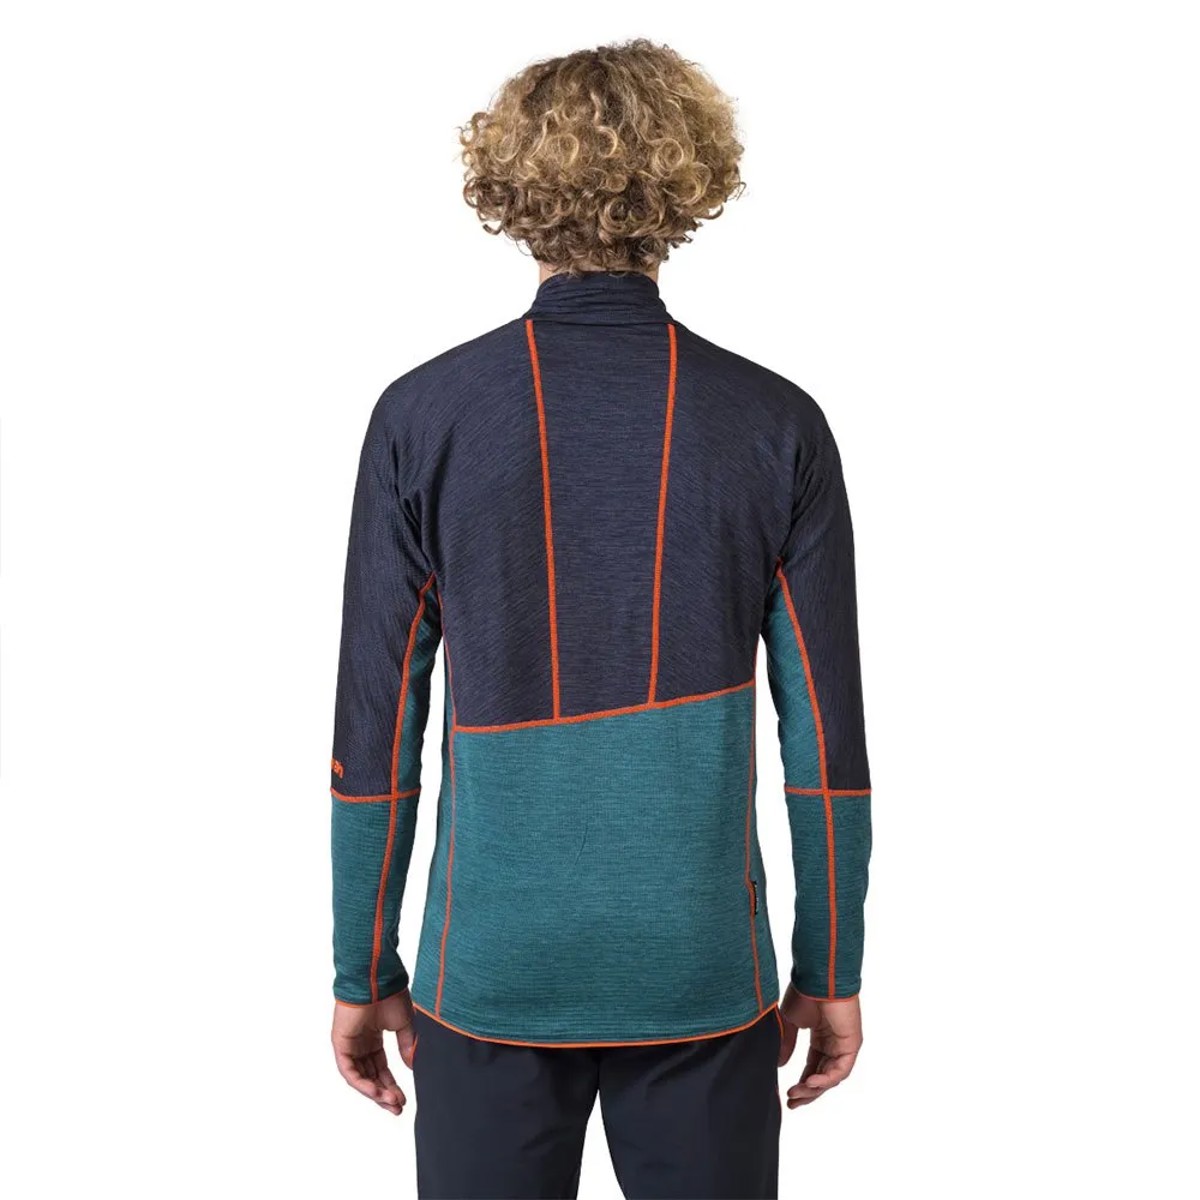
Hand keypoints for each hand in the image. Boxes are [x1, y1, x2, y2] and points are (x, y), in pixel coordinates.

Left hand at [331, 989, 416, 1114]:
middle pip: (370, 1076)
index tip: (404, 1099)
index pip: (381, 1068)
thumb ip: (407, 1046)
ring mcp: (349, 1044)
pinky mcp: (340, 1043)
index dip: (392, 1084)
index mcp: (373, 1037)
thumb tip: (412, 1068)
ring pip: (360, 1077)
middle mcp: (360, 1043)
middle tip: (398, 1108)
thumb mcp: (405, 1024)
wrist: (377, 978)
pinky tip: (377, 1092)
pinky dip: (363, 1083)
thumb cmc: (390, 994)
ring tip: (392, 1103)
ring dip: (375, 1092)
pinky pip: (349, 1071)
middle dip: (384, 1093)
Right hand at [776, 983, 861, 1107]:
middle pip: (822, 1076)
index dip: (801, 1083)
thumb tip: (780, 1066)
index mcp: (820, 1037)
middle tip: (792, 1103)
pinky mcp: (852, 1044)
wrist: (818, 977)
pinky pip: (841, 1070)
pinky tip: (809, 1083)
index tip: (788, 1096)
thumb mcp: (789, 1022)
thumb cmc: (803, 992)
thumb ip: (787, 1044)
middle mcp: (834, 1042)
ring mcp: (844, 1044)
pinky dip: (826, 1079)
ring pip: (831, 1076)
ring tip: (796, 1093)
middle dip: (807, 1092)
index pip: (813, 1067)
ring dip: (813, 1088)